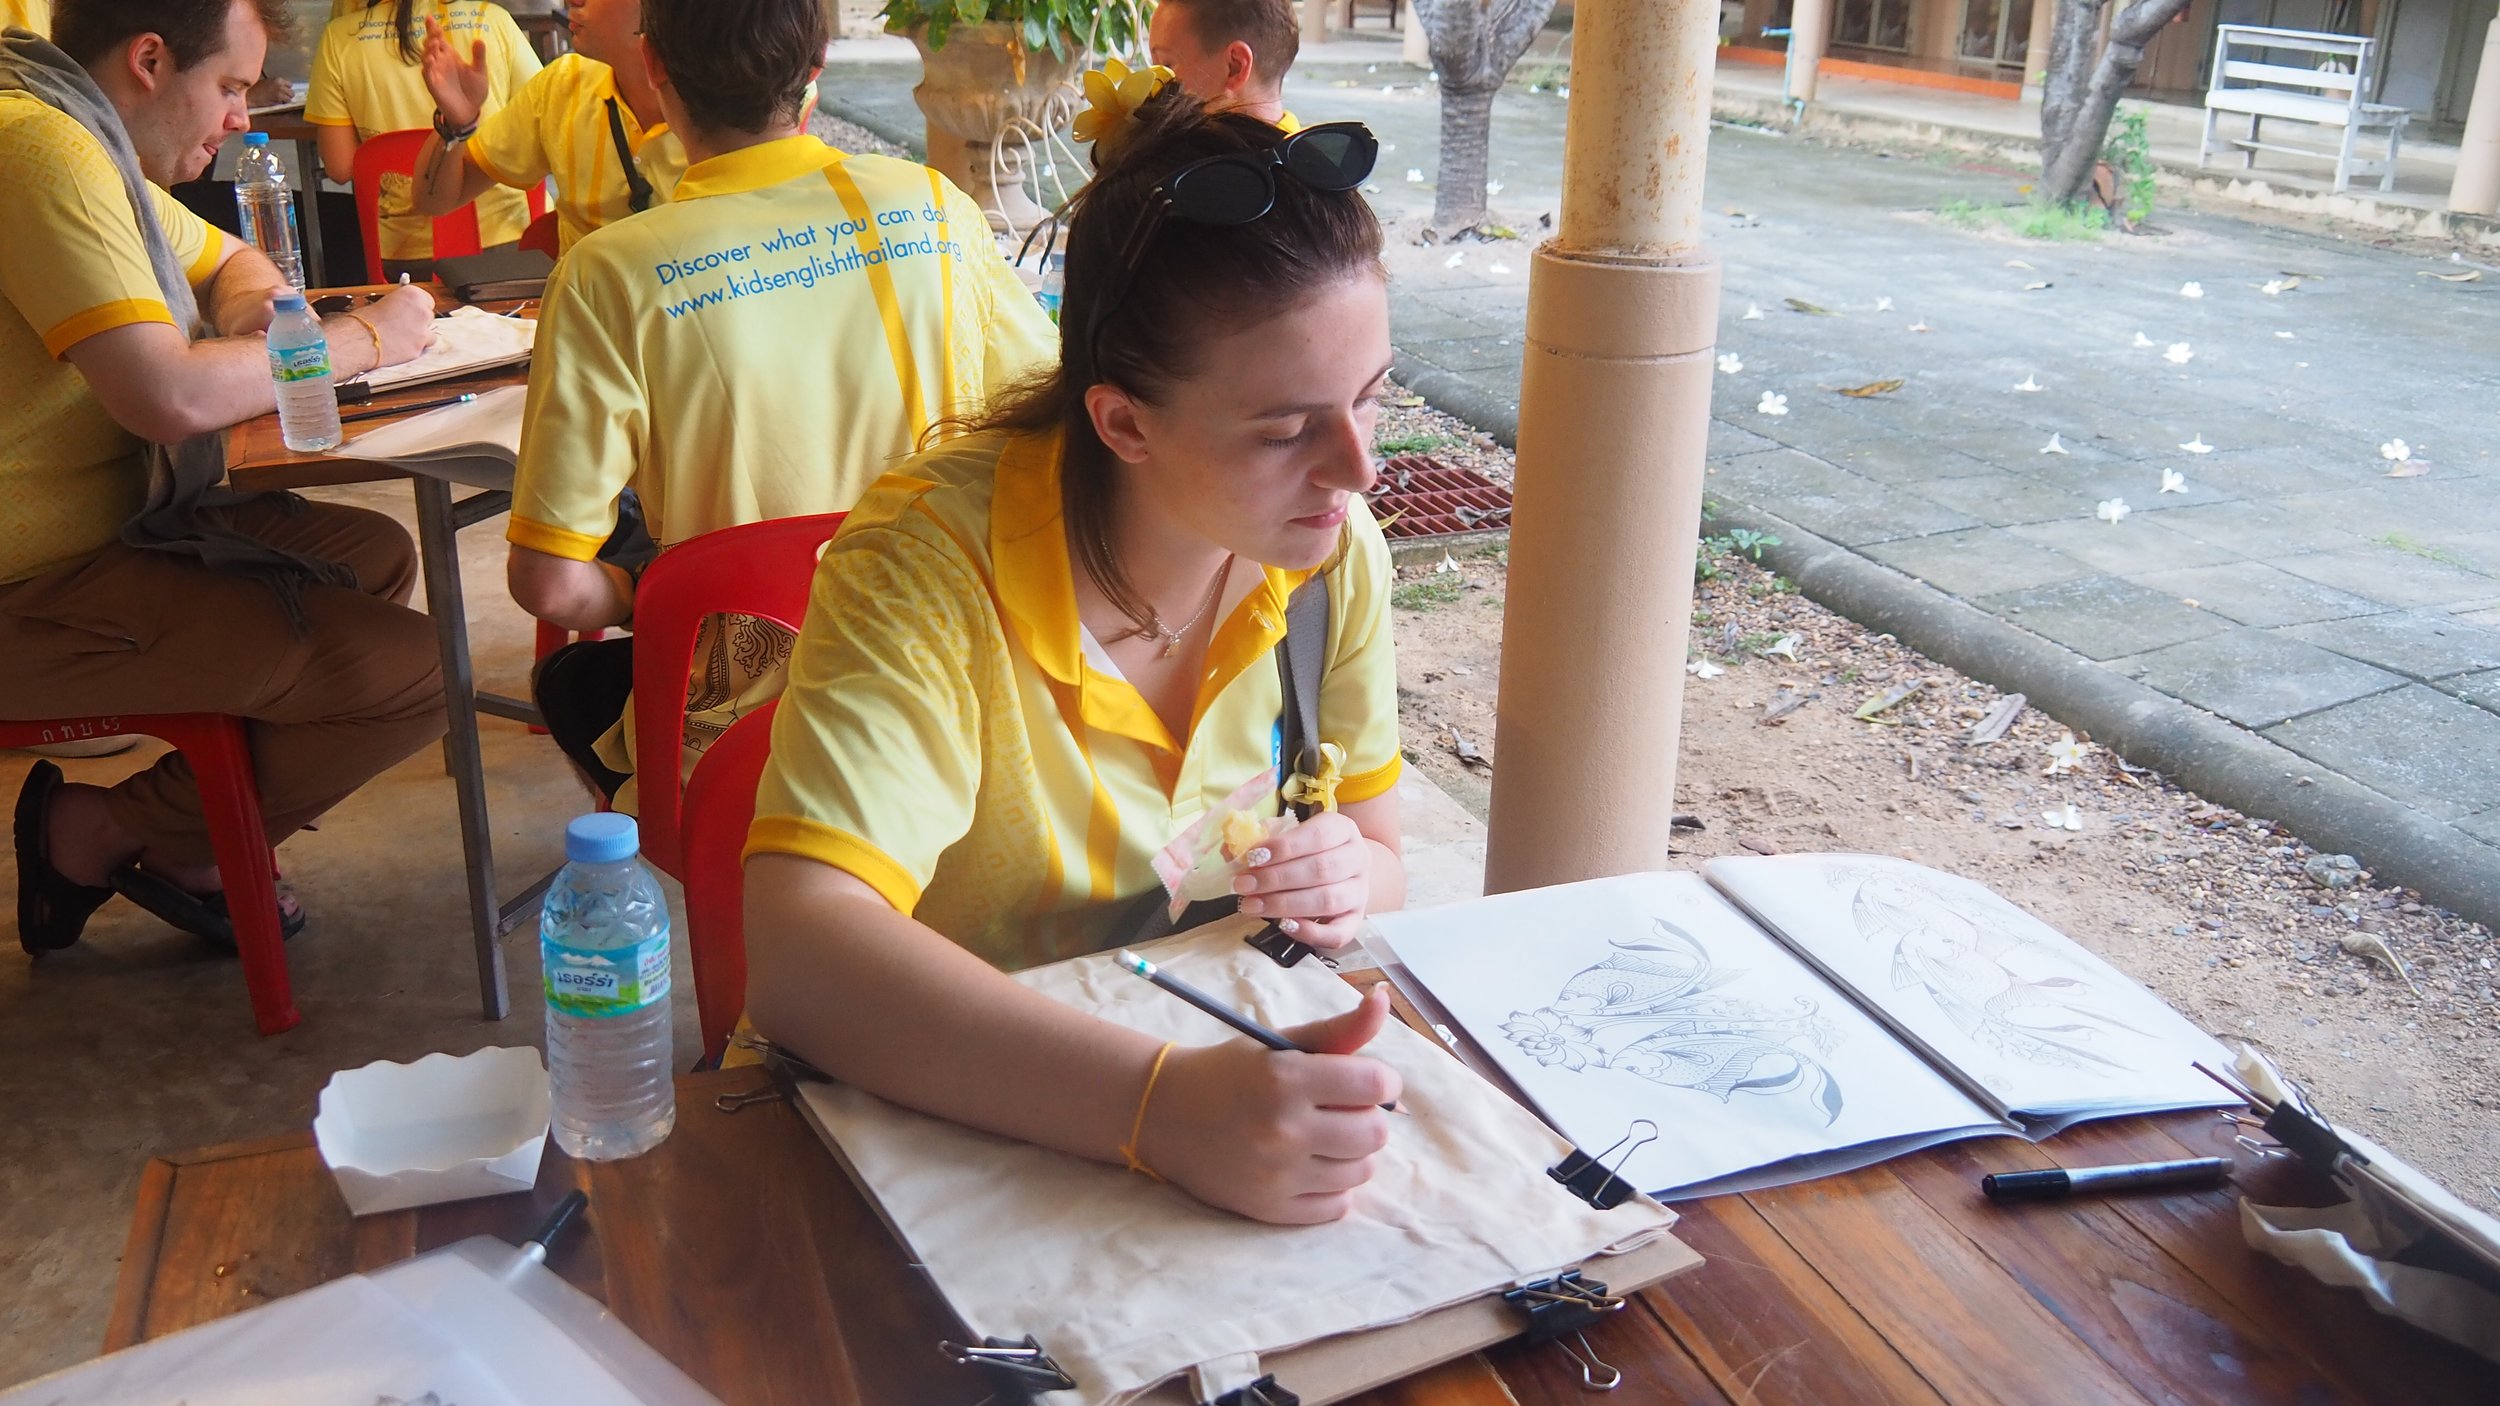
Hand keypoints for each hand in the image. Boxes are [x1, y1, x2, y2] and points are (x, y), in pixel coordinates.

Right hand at [355, 285, 437, 368]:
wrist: (360, 339)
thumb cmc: (364, 321)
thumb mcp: (382, 302)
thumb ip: (399, 304)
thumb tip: (402, 308)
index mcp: (412, 294)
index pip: (426, 300)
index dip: (418, 307)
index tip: (412, 311)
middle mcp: (421, 311)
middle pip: (429, 316)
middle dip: (419, 321)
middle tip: (404, 325)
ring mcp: (423, 330)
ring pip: (430, 333)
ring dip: (420, 335)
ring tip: (402, 337)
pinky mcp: (420, 347)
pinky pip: (424, 347)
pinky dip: (416, 347)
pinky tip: (403, 346)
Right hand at [421, 16, 491, 128]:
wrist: (471, 111)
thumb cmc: (474, 91)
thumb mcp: (480, 71)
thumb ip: (478, 56)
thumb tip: (479, 40)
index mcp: (450, 56)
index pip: (439, 39)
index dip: (433, 29)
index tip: (431, 19)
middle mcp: (440, 62)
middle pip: (431, 45)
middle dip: (431, 37)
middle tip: (435, 31)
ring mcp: (435, 73)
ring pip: (426, 58)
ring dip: (428, 50)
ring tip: (434, 43)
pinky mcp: (434, 86)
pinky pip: (427, 74)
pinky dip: (428, 67)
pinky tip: (431, 60)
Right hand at [1141, 985, 1401, 1223]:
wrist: (1163, 1116)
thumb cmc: (1228, 1073)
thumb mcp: (1279, 1044)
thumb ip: (1338, 1029)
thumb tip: (1383, 999)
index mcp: (1286, 1079)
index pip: (1375, 1085)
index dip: (1381, 1080)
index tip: (1366, 1080)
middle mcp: (1283, 1130)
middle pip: (1375, 1133)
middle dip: (1367, 1116)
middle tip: (1340, 1109)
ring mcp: (1277, 1175)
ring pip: (1361, 1171)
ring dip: (1352, 1153)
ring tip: (1323, 1137)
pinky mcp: (1270, 1209)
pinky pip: (1338, 1206)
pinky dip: (1333, 1187)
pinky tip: (1309, 1165)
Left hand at [1231, 811, 1371, 950]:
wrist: (1342, 870)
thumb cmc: (1307, 850)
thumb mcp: (1289, 835)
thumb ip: (1261, 839)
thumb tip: (1231, 850)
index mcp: (1342, 829)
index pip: (1317, 836)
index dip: (1284, 847)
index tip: (1252, 857)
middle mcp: (1358, 858)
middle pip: (1321, 869)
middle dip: (1276, 879)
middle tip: (1242, 885)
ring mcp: (1360, 891)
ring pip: (1328, 900)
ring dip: (1285, 904)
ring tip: (1251, 905)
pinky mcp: (1356, 920)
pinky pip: (1339, 933)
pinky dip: (1310, 932)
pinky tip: (1283, 925)